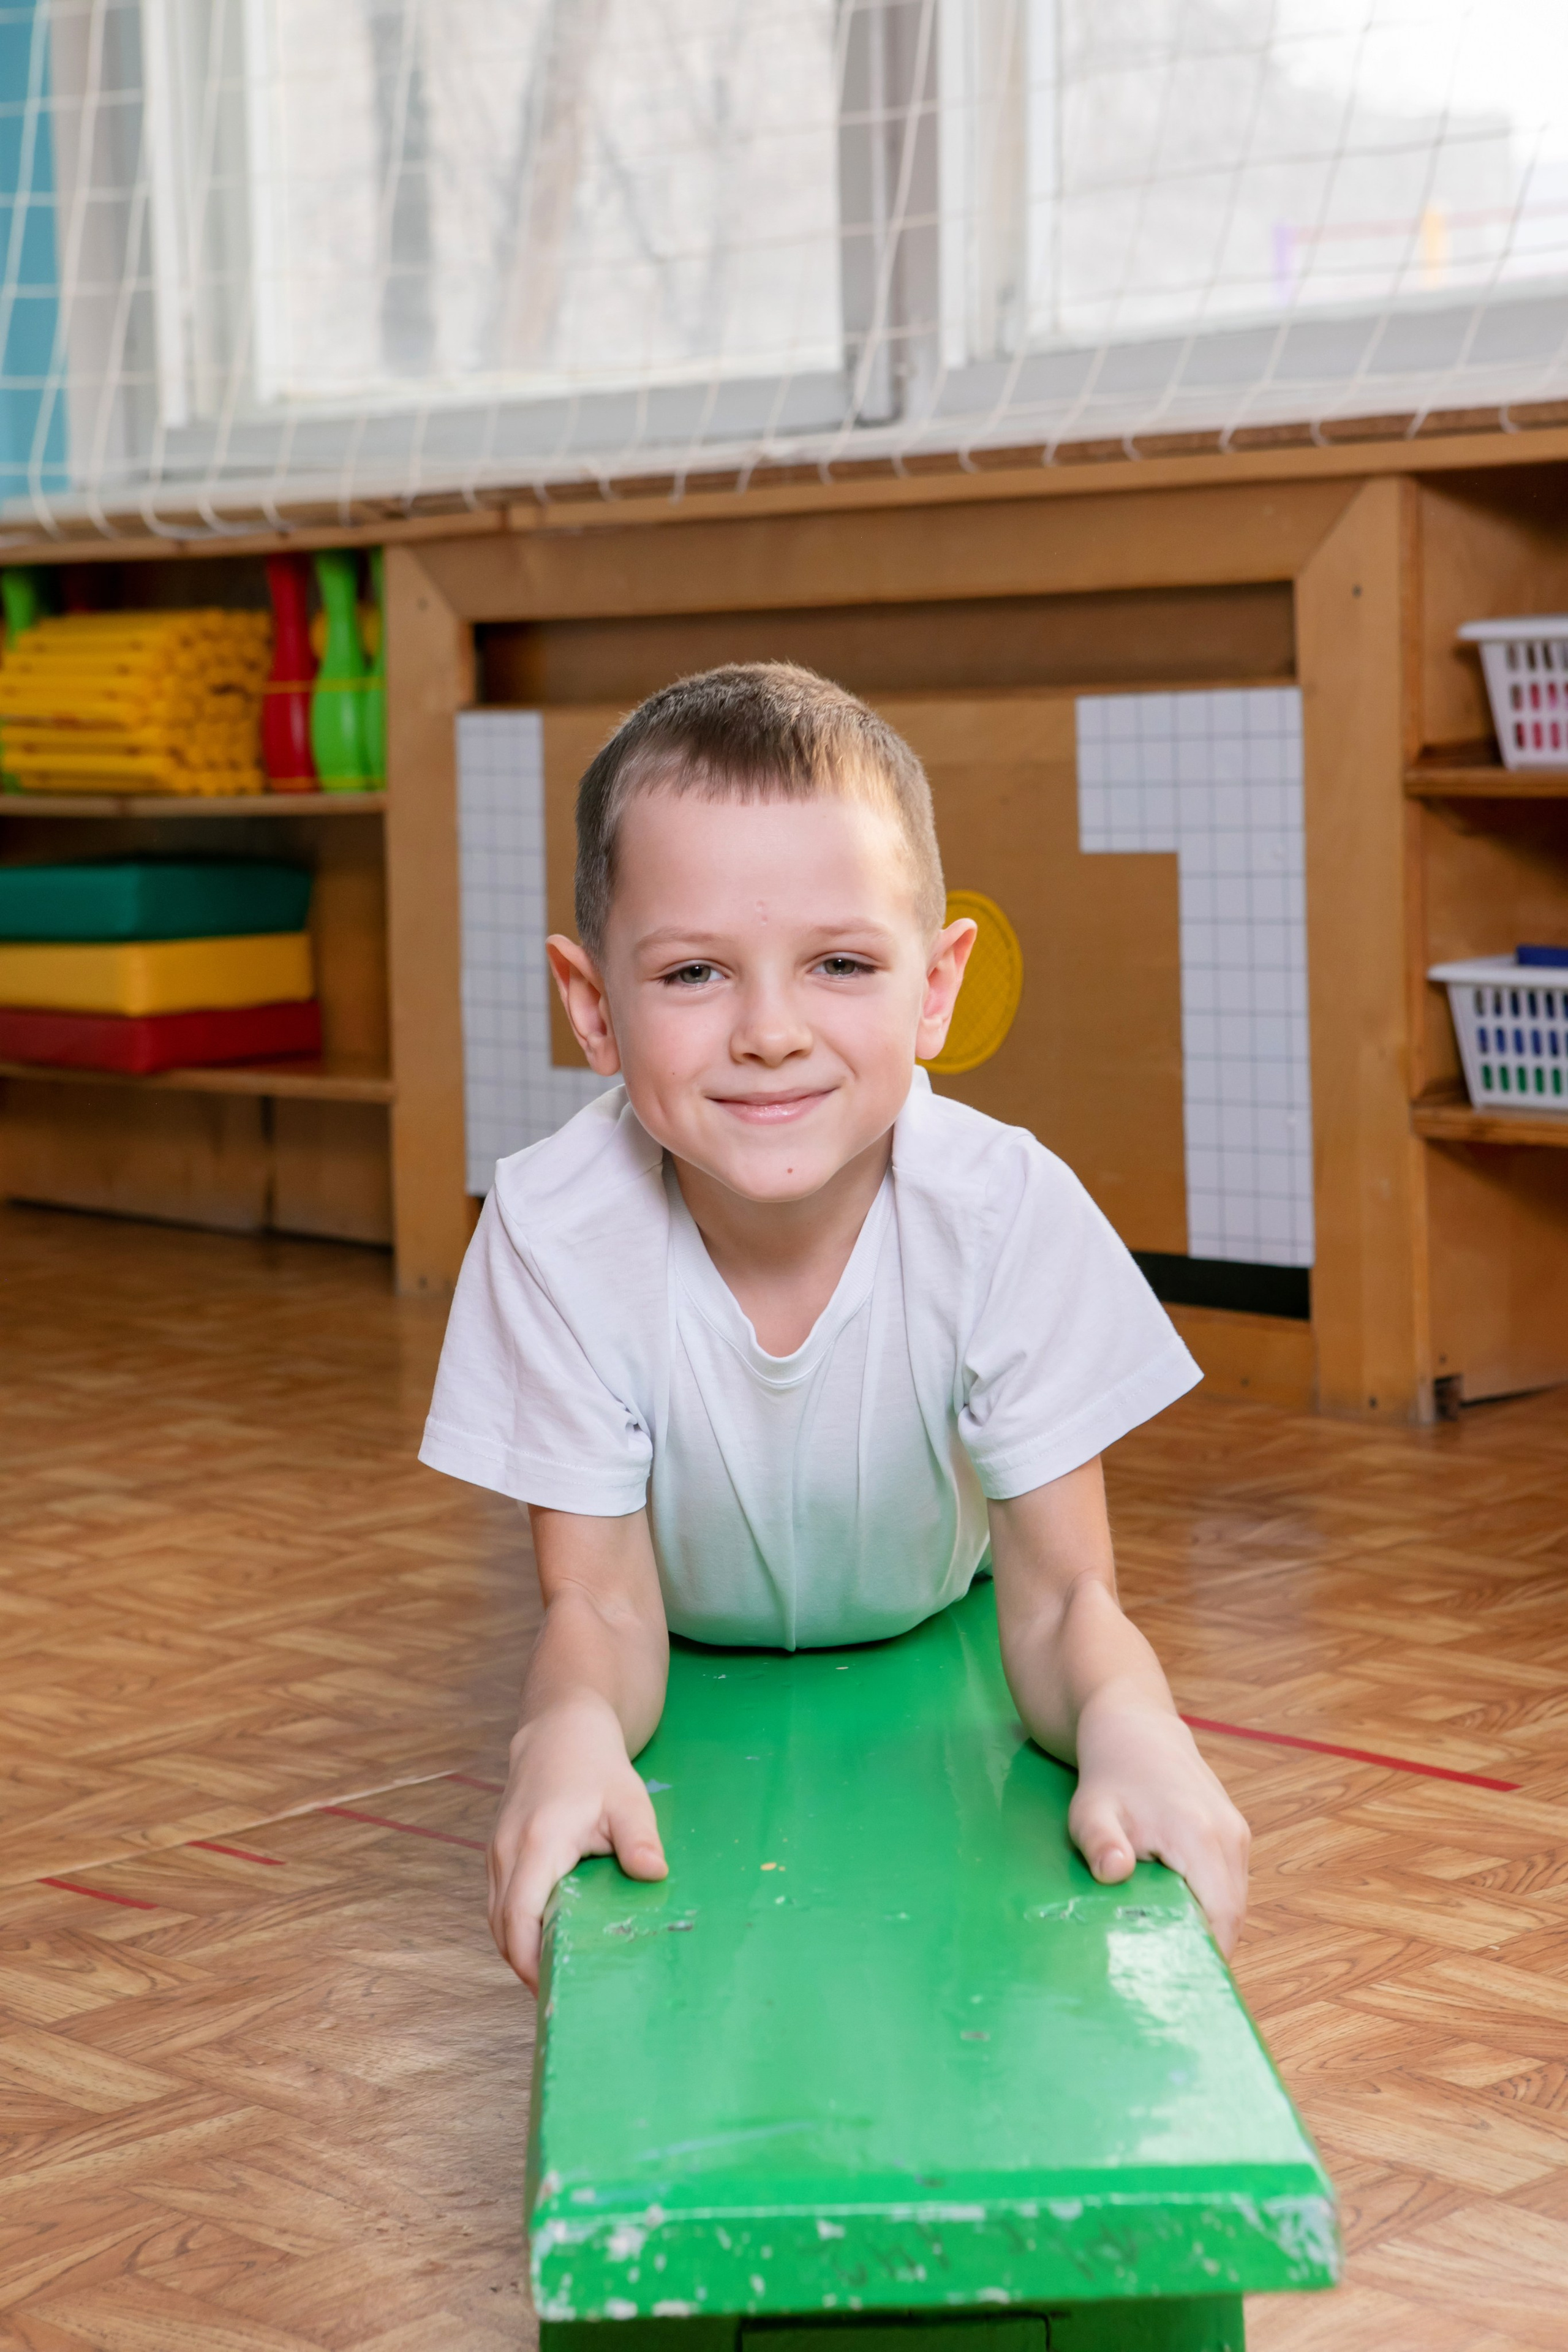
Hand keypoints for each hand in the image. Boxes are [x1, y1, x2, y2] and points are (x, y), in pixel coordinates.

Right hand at [488, 1693, 666, 1989]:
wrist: (559, 1730)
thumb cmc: (596, 1766)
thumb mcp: (628, 1798)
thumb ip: (639, 1839)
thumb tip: (653, 1875)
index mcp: (538, 1842)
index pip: (519, 1915)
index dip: (530, 1960)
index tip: (555, 1990)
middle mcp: (507, 1851)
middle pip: (502, 1927)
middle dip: (526, 1965)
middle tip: (563, 1996)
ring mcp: (497, 1852)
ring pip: (497, 1918)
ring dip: (519, 1948)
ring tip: (557, 1976)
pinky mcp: (499, 1853)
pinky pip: (500, 1902)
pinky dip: (516, 1928)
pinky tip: (546, 1941)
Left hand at [1068, 1696, 1249, 1956]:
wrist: (1134, 1726)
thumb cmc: (1109, 1773)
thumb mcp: (1091, 1809)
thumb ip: (1100, 1843)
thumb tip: (1114, 1873)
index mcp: (1200, 1836)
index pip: (1220, 1917)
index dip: (1205, 1956)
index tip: (1181, 1985)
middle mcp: (1229, 1836)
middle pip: (1232, 1916)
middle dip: (1205, 1950)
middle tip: (1170, 1981)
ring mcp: (1237, 1834)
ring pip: (1235, 1902)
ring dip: (1210, 1928)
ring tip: (1172, 1955)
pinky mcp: (1234, 1833)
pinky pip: (1231, 1884)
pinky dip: (1212, 1906)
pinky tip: (1179, 1918)